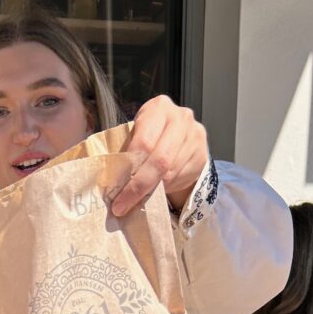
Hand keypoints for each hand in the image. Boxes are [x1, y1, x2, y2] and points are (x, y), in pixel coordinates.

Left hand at [110, 95, 208, 217]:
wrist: (182, 138)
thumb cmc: (152, 136)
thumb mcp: (137, 134)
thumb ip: (128, 151)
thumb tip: (110, 183)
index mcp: (159, 108)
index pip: (144, 143)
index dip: (129, 169)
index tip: (116, 191)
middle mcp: (180, 118)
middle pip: (159, 160)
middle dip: (139, 187)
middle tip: (122, 205)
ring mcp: (194, 136)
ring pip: (170, 173)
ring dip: (151, 191)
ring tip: (137, 200)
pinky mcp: (202, 154)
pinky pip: (181, 179)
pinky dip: (166, 189)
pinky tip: (157, 191)